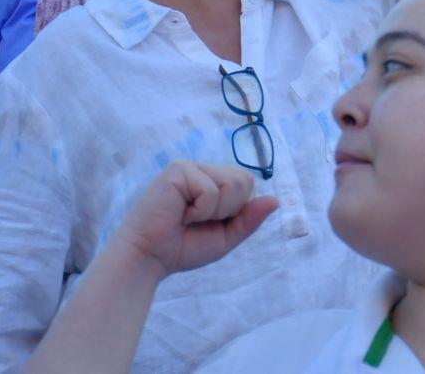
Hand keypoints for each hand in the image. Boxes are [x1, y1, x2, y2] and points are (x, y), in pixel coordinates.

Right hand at [113, 162, 278, 279]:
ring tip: (188, 216)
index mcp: (213, 181)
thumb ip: (249, 219)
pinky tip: (179, 214)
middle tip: (197, 220)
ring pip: (233, 183)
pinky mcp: (178, 171)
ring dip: (214, 211)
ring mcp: (190, 167)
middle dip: (228, 210)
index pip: (248, 184)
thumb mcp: (226, 237)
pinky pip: (212, 190)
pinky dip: (201, 210)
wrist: (148, 258)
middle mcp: (203, 169)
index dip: (236, 210)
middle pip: (245, 181)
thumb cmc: (183, 247)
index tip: (209, 223)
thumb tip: (276, 200)